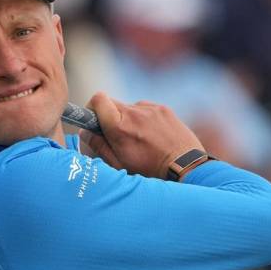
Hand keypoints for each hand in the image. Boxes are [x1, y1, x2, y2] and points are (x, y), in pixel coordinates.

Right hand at [79, 92, 203, 178]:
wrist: (185, 167)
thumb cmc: (150, 170)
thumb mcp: (119, 164)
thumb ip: (99, 146)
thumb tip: (85, 133)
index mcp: (119, 127)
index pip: (98, 99)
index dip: (92, 107)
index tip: (94, 119)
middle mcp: (134, 113)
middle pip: (112, 103)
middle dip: (110, 117)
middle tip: (117, 135)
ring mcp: (151, 109)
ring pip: (129, 107)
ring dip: (128, 119)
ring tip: (139, 139)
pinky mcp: (163, 109)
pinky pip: (145, 109)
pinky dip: (144, 119)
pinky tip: (152, 136)